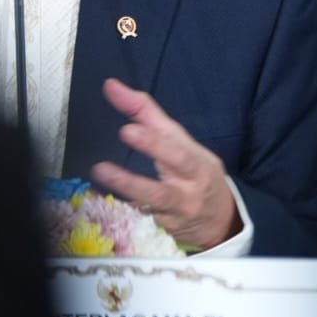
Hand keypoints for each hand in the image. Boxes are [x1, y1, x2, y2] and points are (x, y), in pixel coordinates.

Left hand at [89, 78, 240, 251]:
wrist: (220, 220)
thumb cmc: (196, 173)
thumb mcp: (182, 142)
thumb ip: (148, 114)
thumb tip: (111, 86)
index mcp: (196, 164)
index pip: (177, 150)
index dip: (154, 141)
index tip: (129, 128)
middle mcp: (187, 190)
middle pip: (166, 180)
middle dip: (140, 167)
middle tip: (113, 150)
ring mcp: (175, 214)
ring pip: (151, 203)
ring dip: (124, 188)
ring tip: (98, 172)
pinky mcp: (162, 230)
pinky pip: (139, 221)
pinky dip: (118, 211)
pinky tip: (95, 204)